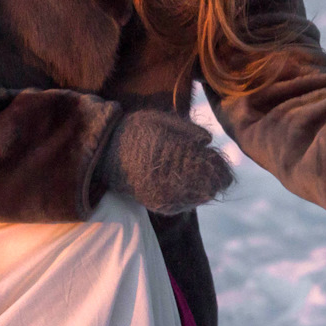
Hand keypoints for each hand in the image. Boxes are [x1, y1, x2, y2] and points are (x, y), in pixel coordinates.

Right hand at [98, 110, 233, 213]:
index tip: (213, 157)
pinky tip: (185, 186)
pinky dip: (190, 197)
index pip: (217, 168)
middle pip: (213, 186)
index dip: (221, 164)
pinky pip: (185, 205)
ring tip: (193, 175)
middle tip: (208, 167)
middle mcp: (176, 178)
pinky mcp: (158, 204)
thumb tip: (209, 141)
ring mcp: (167, 194)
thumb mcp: (161, 120)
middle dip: (215, 177)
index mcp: (180, 155)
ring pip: (201, 198)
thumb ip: (188, 129)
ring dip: (204, 187)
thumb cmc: (136, 132)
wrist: (105, 153)